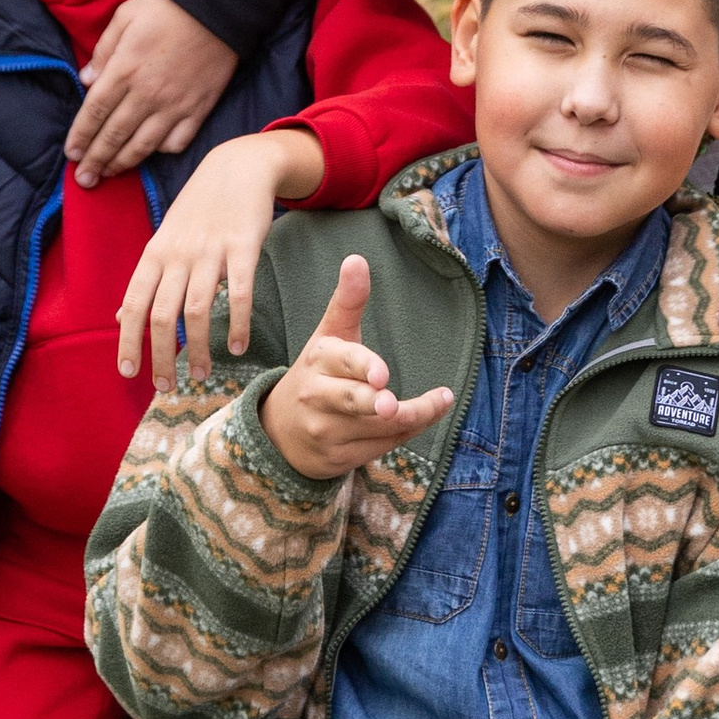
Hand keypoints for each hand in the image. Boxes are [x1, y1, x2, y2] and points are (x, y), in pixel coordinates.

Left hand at [66, 0, 240, 184]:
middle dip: (96, 160)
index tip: (71, 155)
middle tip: (84, 180)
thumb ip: (103, 50)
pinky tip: (150, 153)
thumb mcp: (125, 16)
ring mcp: (174, 106)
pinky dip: (161, 152)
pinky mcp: (198, 110)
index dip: (81, 136)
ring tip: (109, 175)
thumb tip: (86, 80)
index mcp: (125, 69)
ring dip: (122, 164)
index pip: (95, 112)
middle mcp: (147, 94)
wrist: (219, 8)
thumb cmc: (168, 8)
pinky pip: (177, 142)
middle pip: (115, 135)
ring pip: (143, 145)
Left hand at [117, 126, 321, 387]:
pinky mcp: (244, 247)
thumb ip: (145, 279)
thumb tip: (119, 316)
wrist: (237, 166)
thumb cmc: (198, 208)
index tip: (129, 373)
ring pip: (197, 311)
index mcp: (154, 254)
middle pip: (161, 316)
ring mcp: (210, 251)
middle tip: (167, 388)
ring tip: (201, 375)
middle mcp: (177, 255)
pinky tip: (238, 347)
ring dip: (197, 349)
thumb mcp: (164, 239)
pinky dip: (237, 324)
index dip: (128, 342)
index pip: (132, 305)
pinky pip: (239, 293)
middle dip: (161, 358)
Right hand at [262, 254, 455, 480]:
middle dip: (375, 404)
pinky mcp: (336, 459)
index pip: (341, 361)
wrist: (280, 431)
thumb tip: (357, 259)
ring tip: (439, 402)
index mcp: (317, 360)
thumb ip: (348, 301)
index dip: (362, 367)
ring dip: (412, 417)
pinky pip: (379, 448)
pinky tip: (424, 417)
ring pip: (375, 428)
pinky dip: (404, 433)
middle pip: (353, 401)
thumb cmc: (317, 374)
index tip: (382, 375)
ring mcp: (325, 431)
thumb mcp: (328, 337)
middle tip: (393, 404)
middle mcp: (317, 396)